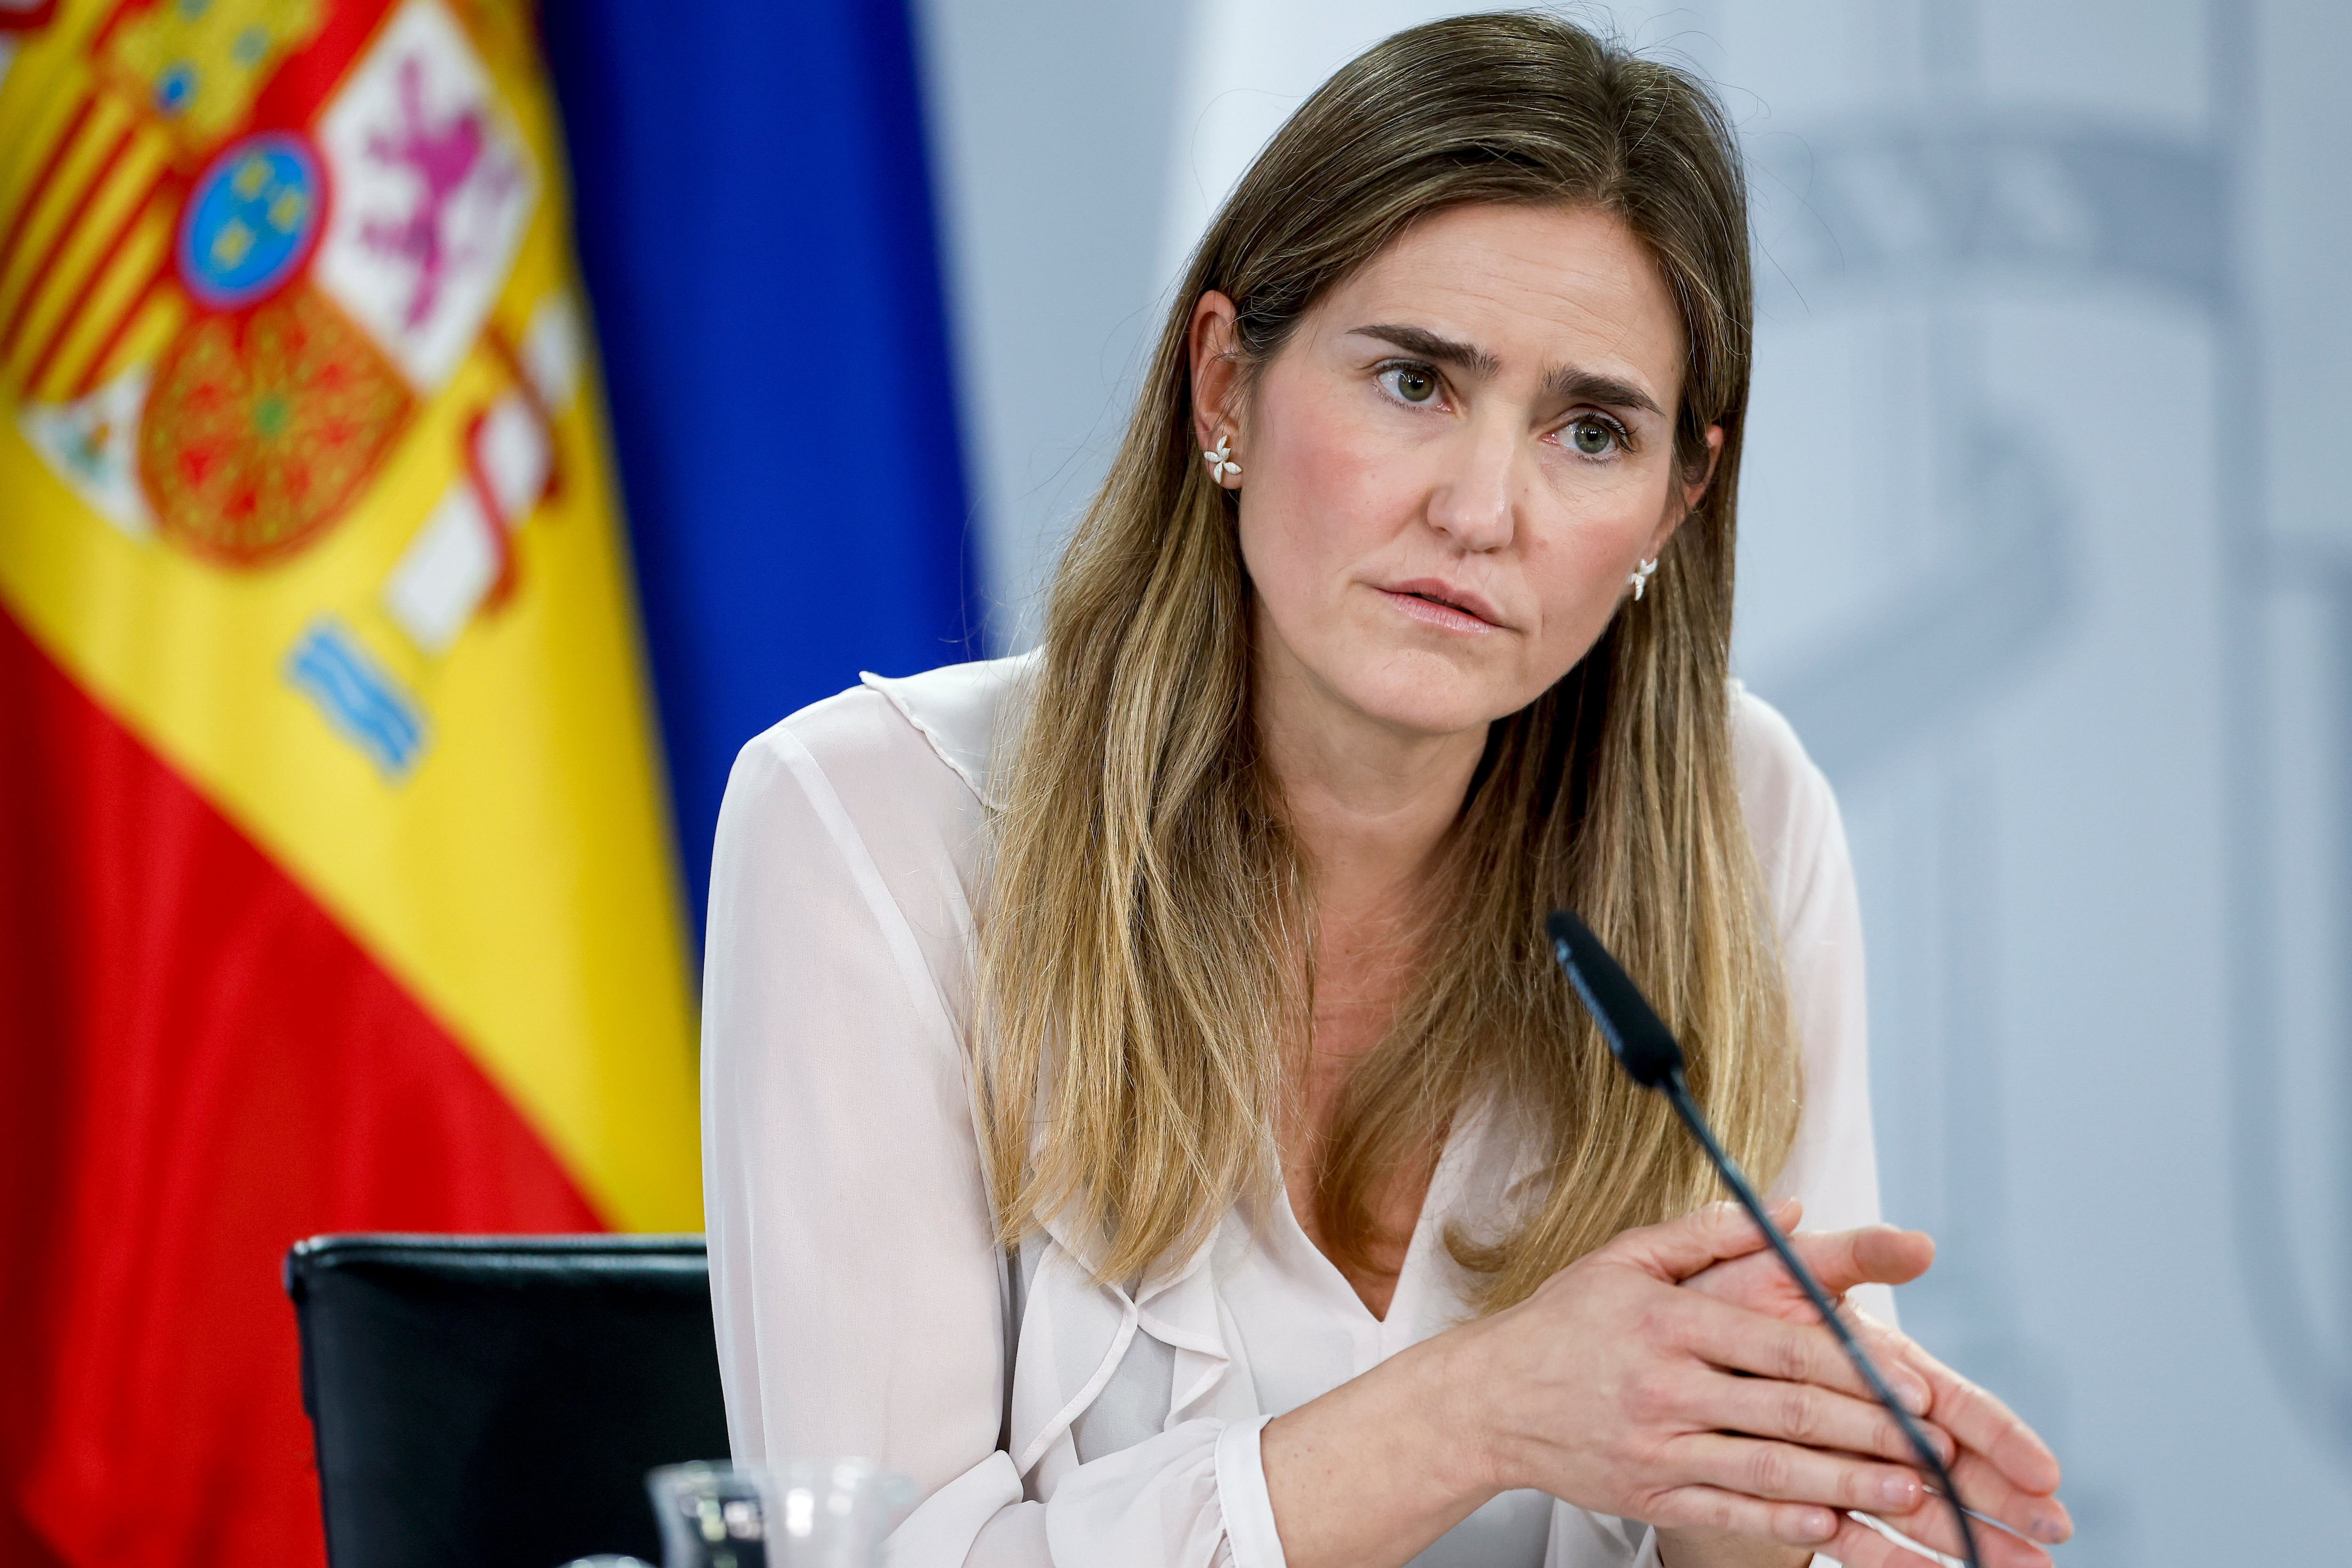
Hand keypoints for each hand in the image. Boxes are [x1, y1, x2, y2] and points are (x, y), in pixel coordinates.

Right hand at [1439, 1202, 1949, 1558]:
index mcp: (1667, 1323)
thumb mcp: (1624, 1259)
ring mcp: (1656, 1448)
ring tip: (1910, 1492)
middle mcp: (1665, 1387)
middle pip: (1787, 1413)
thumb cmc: (1562, 1325)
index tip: (1914, 1384)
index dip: (1854, 1367)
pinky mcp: (1647, 1494)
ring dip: (1848, 1486)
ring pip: (1769, 1472)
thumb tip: (1791, 1208)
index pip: (1778, 1345)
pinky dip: (1783, 1522)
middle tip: (1935, 1446)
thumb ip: (1710, 1233)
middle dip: (1872, 1433)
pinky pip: (1728, 1513)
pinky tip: (1832, 1524)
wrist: (1486, 1401)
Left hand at [1681, 1202, 2071, 1567]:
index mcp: (1875, 1361)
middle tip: (2053, 1531)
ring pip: (1914, 1508)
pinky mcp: (1802, 1494)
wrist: (1652, 1338)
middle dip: (2003, 1498)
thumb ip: (1850, 1254)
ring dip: (1968, 1539)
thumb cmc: (1725, 1295)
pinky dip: (1895, 1560)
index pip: (1951, 1401)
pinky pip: (1854, 1537)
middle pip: (1949, 1464)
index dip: (1996, 1435)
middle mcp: (1867, 1415)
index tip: (2040, 1469)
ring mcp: (1839, 1459)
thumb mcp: (1785, 1264)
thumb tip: (1918, 1243)